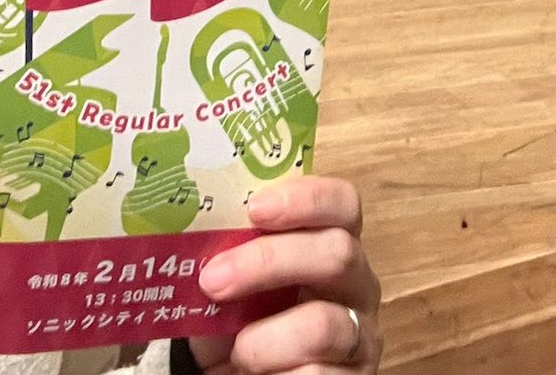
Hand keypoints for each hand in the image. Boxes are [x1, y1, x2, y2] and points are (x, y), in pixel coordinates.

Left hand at [186, 177, 381, 373]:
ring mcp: (361, 335)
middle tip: (214, 279)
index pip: (342, 204)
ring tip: (237, 351)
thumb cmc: (244, 330)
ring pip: (324, 324)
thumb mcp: (232, 292)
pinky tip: (257, 374)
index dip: (305, 198)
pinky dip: (276, 373)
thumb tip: (194, 250)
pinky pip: (316, 374)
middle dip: (269, 261)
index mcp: (330, 246)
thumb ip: (226, 263)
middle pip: (337, 252)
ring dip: (266, 338)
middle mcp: (356, 284)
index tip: (255, 208)